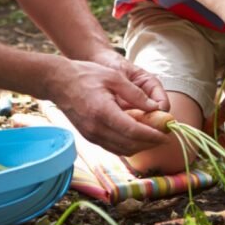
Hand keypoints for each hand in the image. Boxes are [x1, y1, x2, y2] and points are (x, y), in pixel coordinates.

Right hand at [47, 58, 168, 154]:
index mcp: (103, 112)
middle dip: (150, 143)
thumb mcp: (114, 77)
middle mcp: (96, 129)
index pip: (133, 131)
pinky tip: (137, 137)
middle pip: (130, 145)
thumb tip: (155, 108)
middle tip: (165, 137)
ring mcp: (91, 135)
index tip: (166, 135)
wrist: (58, 82)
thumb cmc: (86, 75)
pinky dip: (128, 145)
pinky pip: (113, 147)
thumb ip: (135, 93)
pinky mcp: (89, 137)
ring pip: (122, 150)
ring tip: (154, 137)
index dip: (152, 136)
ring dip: (140, 147)